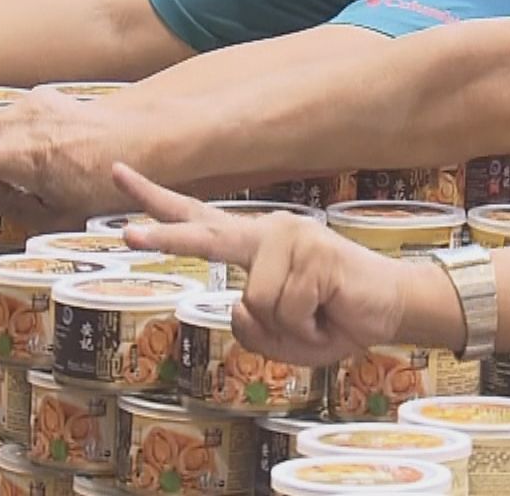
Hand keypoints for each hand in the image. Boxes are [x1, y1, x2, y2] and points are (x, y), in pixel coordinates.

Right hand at [0, 85, 115, 231]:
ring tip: (23, 166)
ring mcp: (29, 106)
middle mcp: (19, 124)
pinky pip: (15, 121)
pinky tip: (48, 152)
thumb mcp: (57, 211)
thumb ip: (14, 202)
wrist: (144, 140)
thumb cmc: (102, 184)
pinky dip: (15, 136)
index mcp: (20, 157)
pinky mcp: (41, 98)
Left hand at [116, 164, 412, 365]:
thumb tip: (240, 305)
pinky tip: (329, 315)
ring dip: (287, 331)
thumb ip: (252, 328)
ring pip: (256, 304)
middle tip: (125, 236)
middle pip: (205, 238)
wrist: (392, 311)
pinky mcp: (315, 256)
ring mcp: (291, 240)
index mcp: (253, 245)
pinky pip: (287, 312)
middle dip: (164, 240)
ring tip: (316, 320)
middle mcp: (268, 234)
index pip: (197, 217)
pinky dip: (307, 331)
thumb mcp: (282, 337)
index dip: (154, 200)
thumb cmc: (333, 317)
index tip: (117, 173)